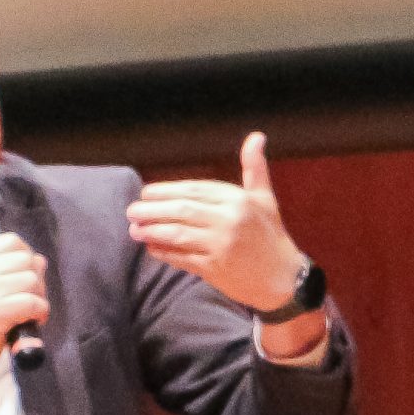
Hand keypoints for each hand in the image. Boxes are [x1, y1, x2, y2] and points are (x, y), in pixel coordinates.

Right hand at [0, 231, 49, 414]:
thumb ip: (6, 272)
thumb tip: (40, 260)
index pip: (11, 241)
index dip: (26, 257)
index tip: (24, 277)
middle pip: (27, 260)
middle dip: (36, 280)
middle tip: (28, 300)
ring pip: (32, 280)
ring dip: (39, 298)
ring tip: (27, 313)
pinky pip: (34, 303)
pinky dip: (40, 313)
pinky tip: (30, 322)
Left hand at [127, 134, 308, 314]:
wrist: (282, 278)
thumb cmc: (270, 235)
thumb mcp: (265, 198)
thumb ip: (254, 168)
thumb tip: (256, 136)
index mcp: (239, 200)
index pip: (195, 190)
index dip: (167, 190)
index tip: (146, 192)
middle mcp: (230, 221)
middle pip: (182, 211)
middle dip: (152, 210)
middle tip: (132, 211)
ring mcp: (221, 246)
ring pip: (178, 234)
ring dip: (152, 231)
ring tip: (134, 229)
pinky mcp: (214, 268)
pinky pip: (181, 258)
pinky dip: (164, 253)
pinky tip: (151, 248)